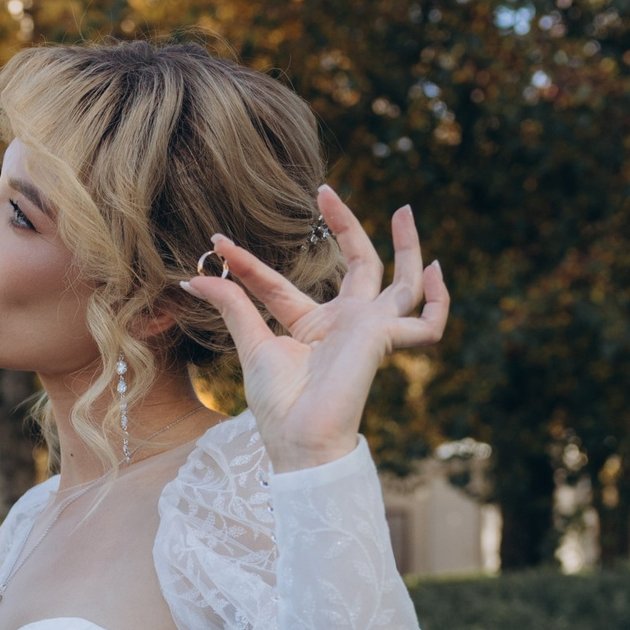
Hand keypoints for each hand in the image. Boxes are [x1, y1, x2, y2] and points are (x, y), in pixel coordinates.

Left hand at [181, 186, 447, 475]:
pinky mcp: (383, 337)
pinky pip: (426, 322)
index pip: (280, 284)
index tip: (217, 244)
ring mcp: (369, 330)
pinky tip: (436, 271)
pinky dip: (437, 301)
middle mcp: (346, 324)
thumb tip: (192, 279)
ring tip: (406, 209)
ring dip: (407, 246)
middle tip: (326, 191)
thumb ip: (232, 306)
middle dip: (347, 226)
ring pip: (401, 282)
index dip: (248, 265)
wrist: (299, 438)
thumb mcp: (252, 345)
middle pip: (359, 265)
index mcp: (312, 326)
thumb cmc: (279, 405)